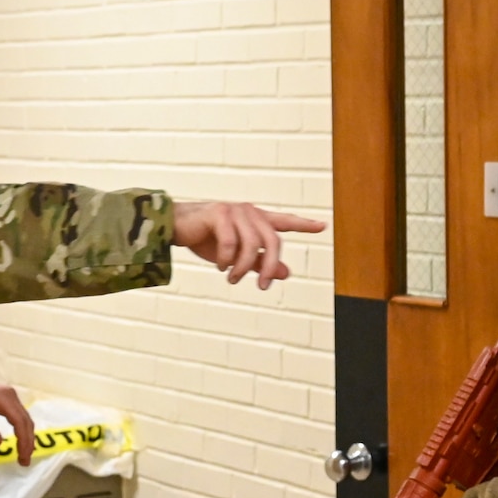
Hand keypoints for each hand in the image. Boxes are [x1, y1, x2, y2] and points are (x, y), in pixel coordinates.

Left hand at [0, 370, 36, 467]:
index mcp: (2, 397)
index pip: (19, 421)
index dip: (23, 440)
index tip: (22, 457)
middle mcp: (10, 394)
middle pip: (25, 420)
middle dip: (28, 441)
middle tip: (24, 461)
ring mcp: (8, 396)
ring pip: (23, 418)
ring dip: (26, 436)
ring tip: (23, 454)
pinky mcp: (5, 399)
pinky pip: (17, 416)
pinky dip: (20, 429)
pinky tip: (19, 439)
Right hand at [172, 201, 325, 287]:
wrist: (175, 227)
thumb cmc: (205, 238)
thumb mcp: (236, 255)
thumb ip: (260, 262)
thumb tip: (284, 273)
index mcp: (256, 219)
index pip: (284, 222)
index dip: (304, 224)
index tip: (323, 226)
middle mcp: (249, 212)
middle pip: (273, 241)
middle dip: (270, 267)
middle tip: (262, 287)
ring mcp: (235, 211)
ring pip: (253, 245)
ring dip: (243, 268)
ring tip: (231, 278)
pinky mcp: (219, 214)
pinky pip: (231, 243)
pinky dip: (226, 260)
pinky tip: (219, 266)